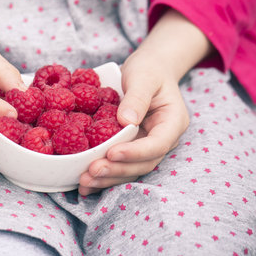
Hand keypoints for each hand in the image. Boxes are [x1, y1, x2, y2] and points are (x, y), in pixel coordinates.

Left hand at [78, 9, 212, 194]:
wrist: (148, 70)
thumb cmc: (149, 70)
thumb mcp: (144, 76)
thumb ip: (137, 97)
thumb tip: (126, 121)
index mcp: (172, 122)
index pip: (157, 145)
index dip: (135, 153)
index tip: (112, 153)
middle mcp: (161, 140)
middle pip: (143, 163)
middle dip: (117, 170)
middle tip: (91, 172)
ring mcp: (146, 147)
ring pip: (130, 170)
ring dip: (107, 179)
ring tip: (84, 182)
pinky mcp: (130, 149)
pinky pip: (119, 166)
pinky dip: (103, 177)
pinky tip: (83, 185)